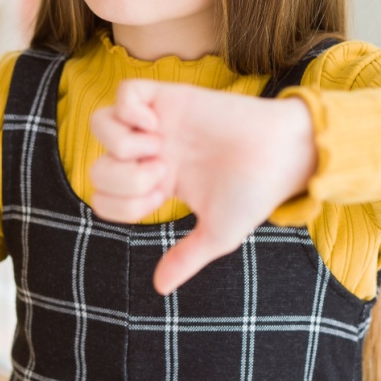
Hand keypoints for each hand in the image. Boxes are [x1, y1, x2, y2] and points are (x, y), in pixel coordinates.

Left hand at [89, 80, 317, 294]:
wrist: (283, 155)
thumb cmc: (255, 193)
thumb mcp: (218, 235)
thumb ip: (186, 258)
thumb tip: (159, 289)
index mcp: (157, 183)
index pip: (105, 196)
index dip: (123, 204)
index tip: (161, 199)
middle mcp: (151, 152)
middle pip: (97, 166)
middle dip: (124, 178)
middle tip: (162, 173)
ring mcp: (158, 122)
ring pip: (100, 123)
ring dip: (121, 143)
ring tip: (157, 147)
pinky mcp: (171, 95)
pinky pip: (124, 92)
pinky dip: (130, 111)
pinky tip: (157, 125)